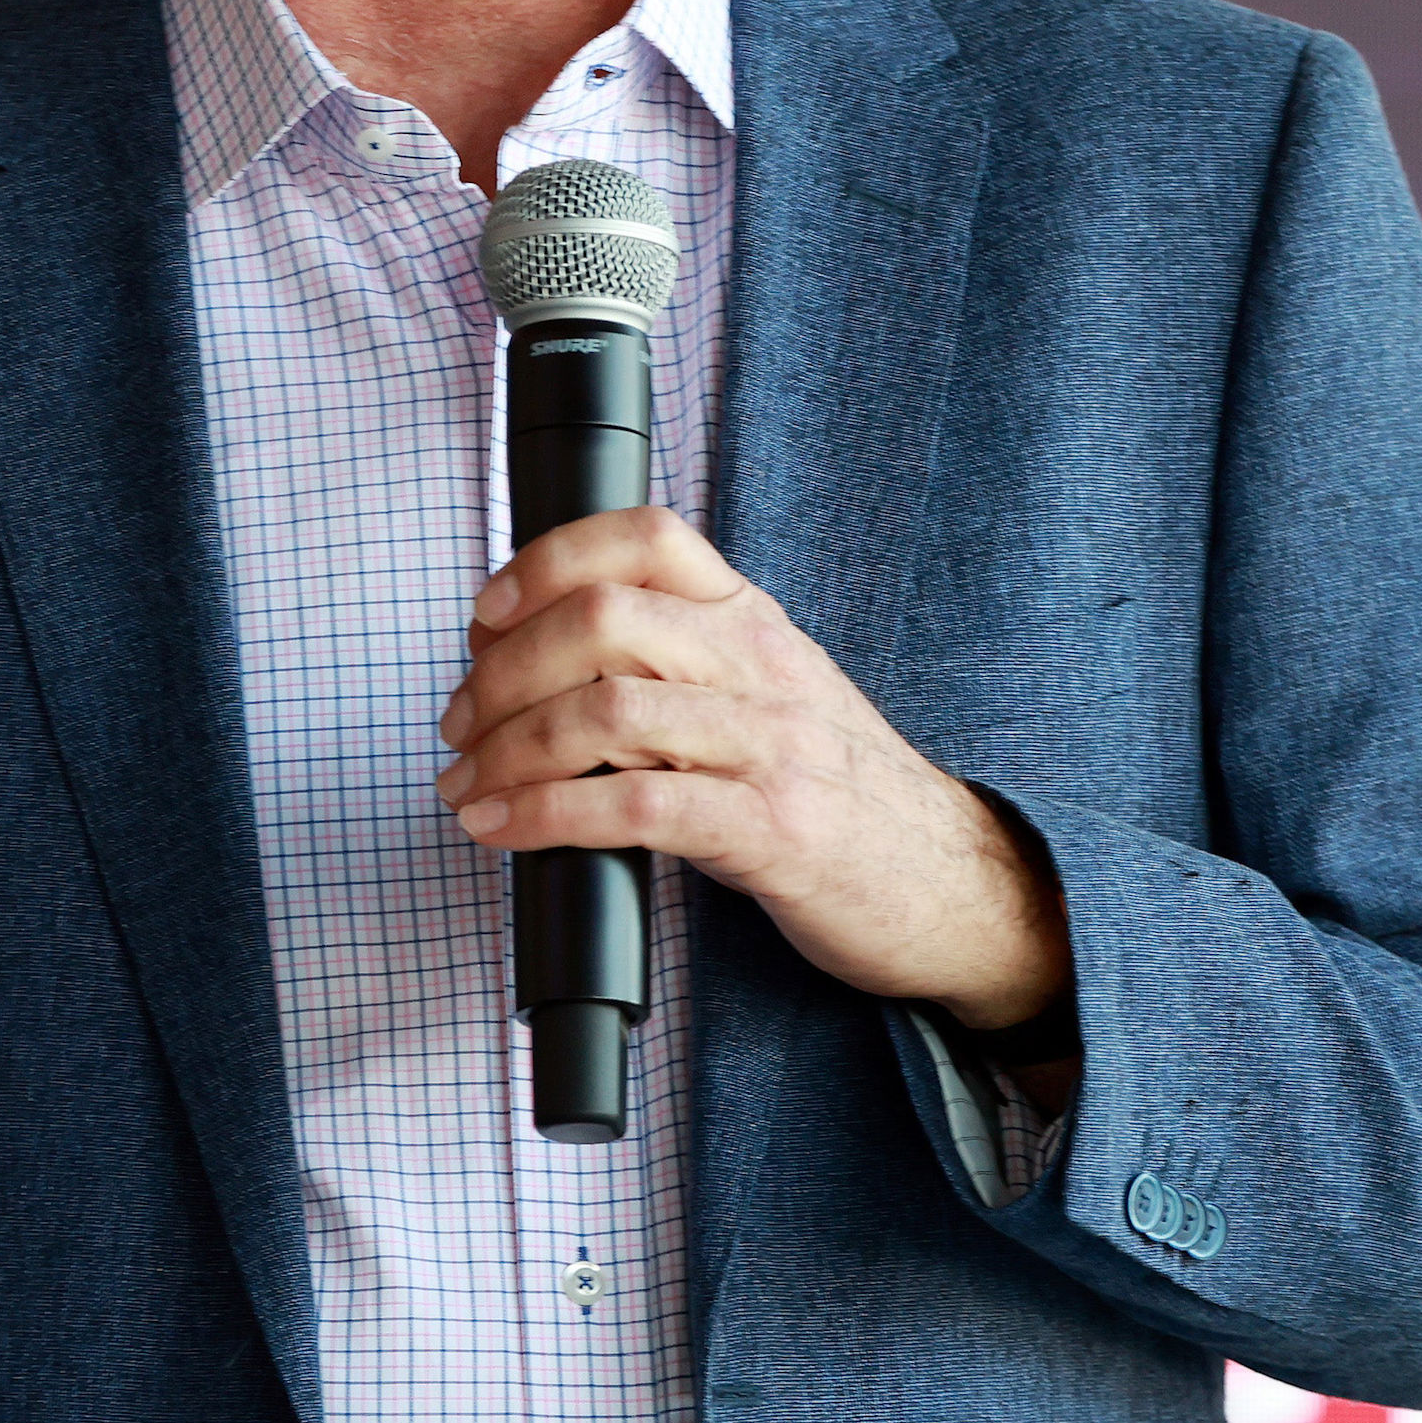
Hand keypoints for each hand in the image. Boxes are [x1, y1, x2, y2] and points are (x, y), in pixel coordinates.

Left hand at [437, 509, 1073, 1040]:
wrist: (962, 887)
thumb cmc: (846, 797)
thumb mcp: (771, 698)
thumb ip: (681, 666)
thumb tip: (546, 665)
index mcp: (754, 622)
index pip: (644, 535)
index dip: (546, 560)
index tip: (486, 614)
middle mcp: (760, 666)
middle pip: (600, 616)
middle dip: (500, 670)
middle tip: (459, 723)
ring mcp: (769, 746)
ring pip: (604, 708)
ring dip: (506, 748)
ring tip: (466, 784)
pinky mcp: (771, 831)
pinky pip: (634, 807)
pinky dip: (544, 815)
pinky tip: (504, 830)